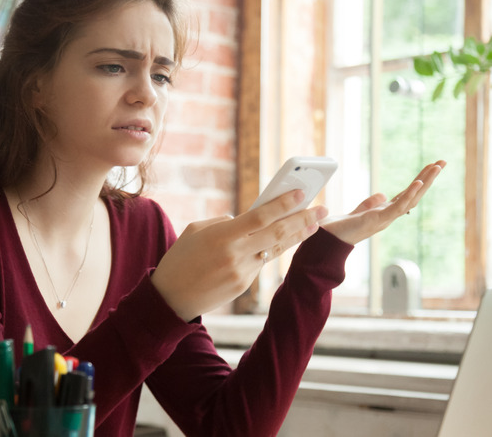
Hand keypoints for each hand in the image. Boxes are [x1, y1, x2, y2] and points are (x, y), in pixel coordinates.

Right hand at [152, 190, 327, 320]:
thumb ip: (223, 222)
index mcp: (222, 236)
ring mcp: (242, 272)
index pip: (260, 216)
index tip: (301, 193)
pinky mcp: (244, 285)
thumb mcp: (196, 231)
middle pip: (277, 233)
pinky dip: (269, 251)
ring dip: (296, 236)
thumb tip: (245, 219)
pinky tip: (281, 241)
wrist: (170, 298)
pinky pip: (260, 262)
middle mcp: (236, 254)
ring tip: (313, 224)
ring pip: (274, 249)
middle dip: (302, 220)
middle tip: (322, 209)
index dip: (283, 204)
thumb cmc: (180, 259)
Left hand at [321, 160, 445, 244]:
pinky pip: (398, 207)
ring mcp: (384, 219)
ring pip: (411, 199)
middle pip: (414, 195)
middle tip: (442, 161)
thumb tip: (383, 195)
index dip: (419, 181)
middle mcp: (388, 216)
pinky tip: (419, 182)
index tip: (431, 166)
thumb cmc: (339, 229)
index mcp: (384, 212)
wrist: (326, 241)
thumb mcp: (357, 212)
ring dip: (425, 182)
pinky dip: (409, 195)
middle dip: (429, 178)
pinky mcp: (377, 221)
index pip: (406, 194)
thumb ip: (370, 204)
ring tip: (437, 166)